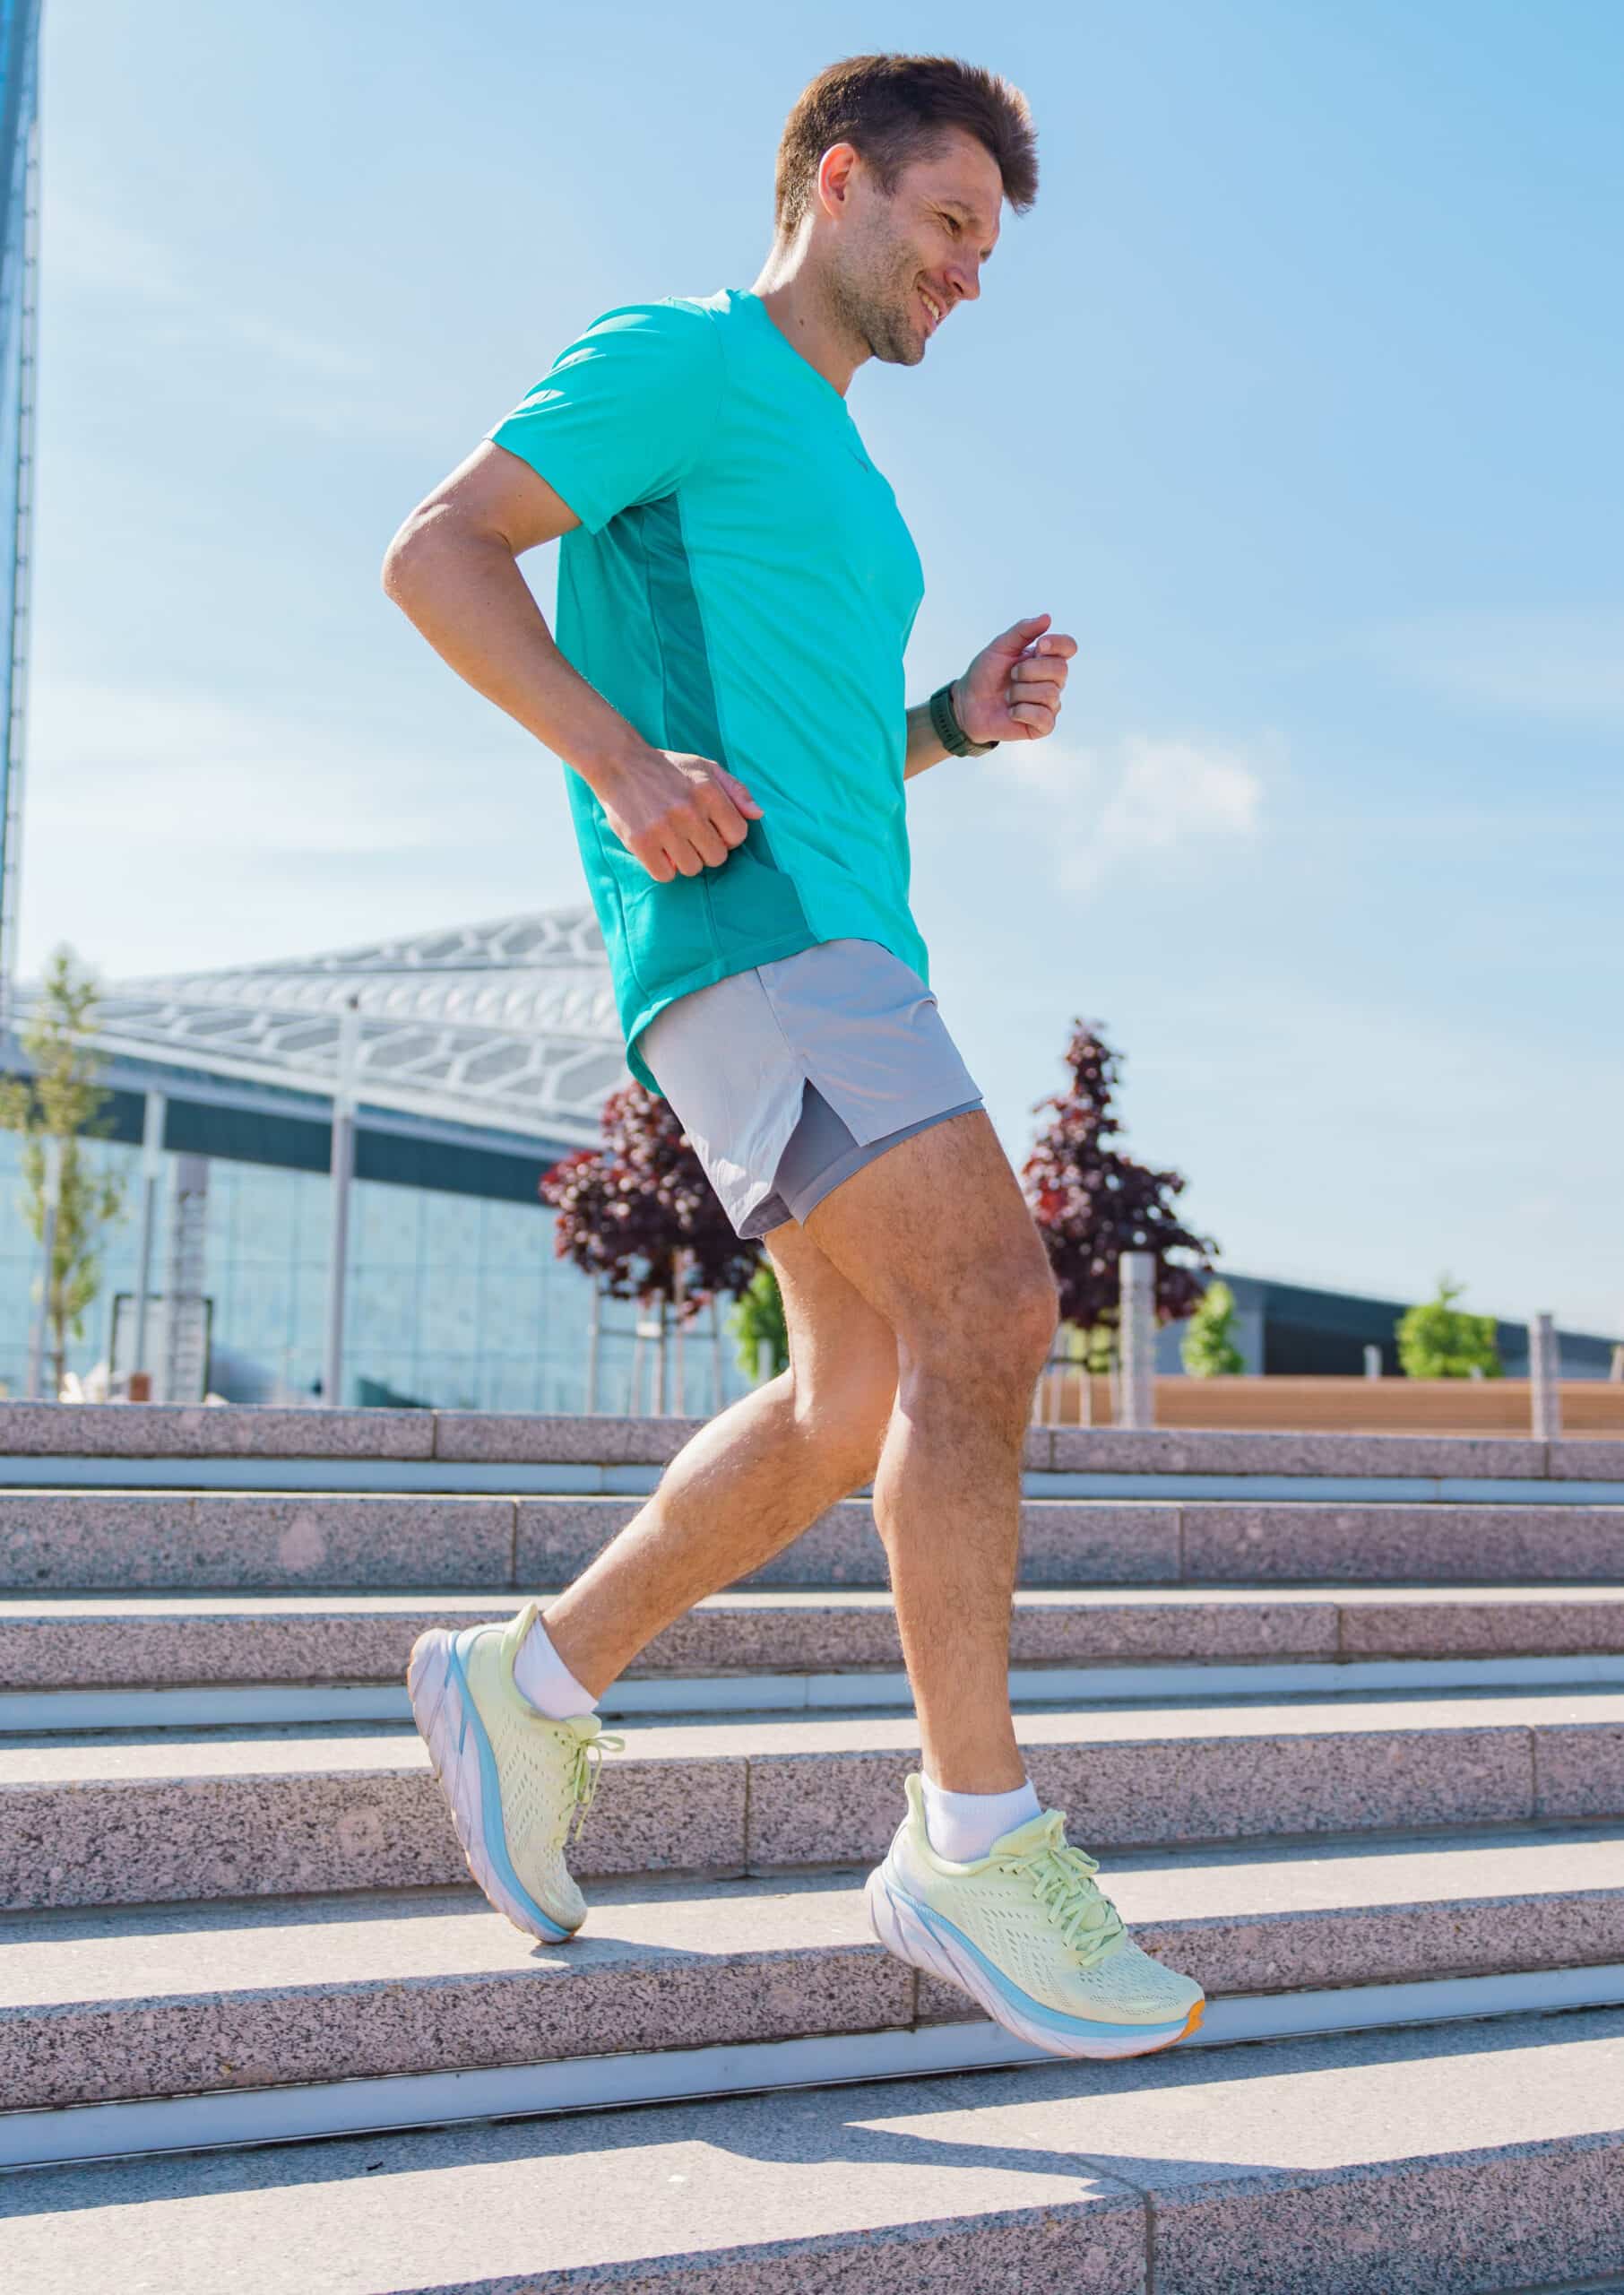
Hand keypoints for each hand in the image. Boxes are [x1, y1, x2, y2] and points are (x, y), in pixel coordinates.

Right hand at [596, 747, 762, 882]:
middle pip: (717, 857)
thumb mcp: (705, 768)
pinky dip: (663, 867)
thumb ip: (736, 790)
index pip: (738, 835)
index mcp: (708, 791)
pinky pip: (665, 875)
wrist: (618, 762)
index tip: (712, 829)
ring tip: (673, 841)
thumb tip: (758, 814)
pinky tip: (658, 851)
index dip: (727, 836)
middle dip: (706, 849)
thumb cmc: (667, 768)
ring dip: (684, 860)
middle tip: (690, 835)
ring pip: (692, 868)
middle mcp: (688, 810)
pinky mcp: (640, 841)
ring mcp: (663, 827)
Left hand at [953, 612, 1076, 745]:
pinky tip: (1011, 712)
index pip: (1069, 647)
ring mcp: (1050, 704)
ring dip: (1019, 693)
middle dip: (1028, 670)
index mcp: (1045, 659)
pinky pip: (1044, 717)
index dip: (1058, 645)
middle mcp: (1052, 680)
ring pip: (1049, 693)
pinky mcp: (1043, 726)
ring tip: (1008, 696)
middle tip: (1011, 675)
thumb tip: (1047, 618)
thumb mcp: (1000, 646)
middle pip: (1060, 670)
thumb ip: (1022, 631)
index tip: (1039, 646)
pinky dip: (1022, 712)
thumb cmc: (985, 674)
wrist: (967, 703)